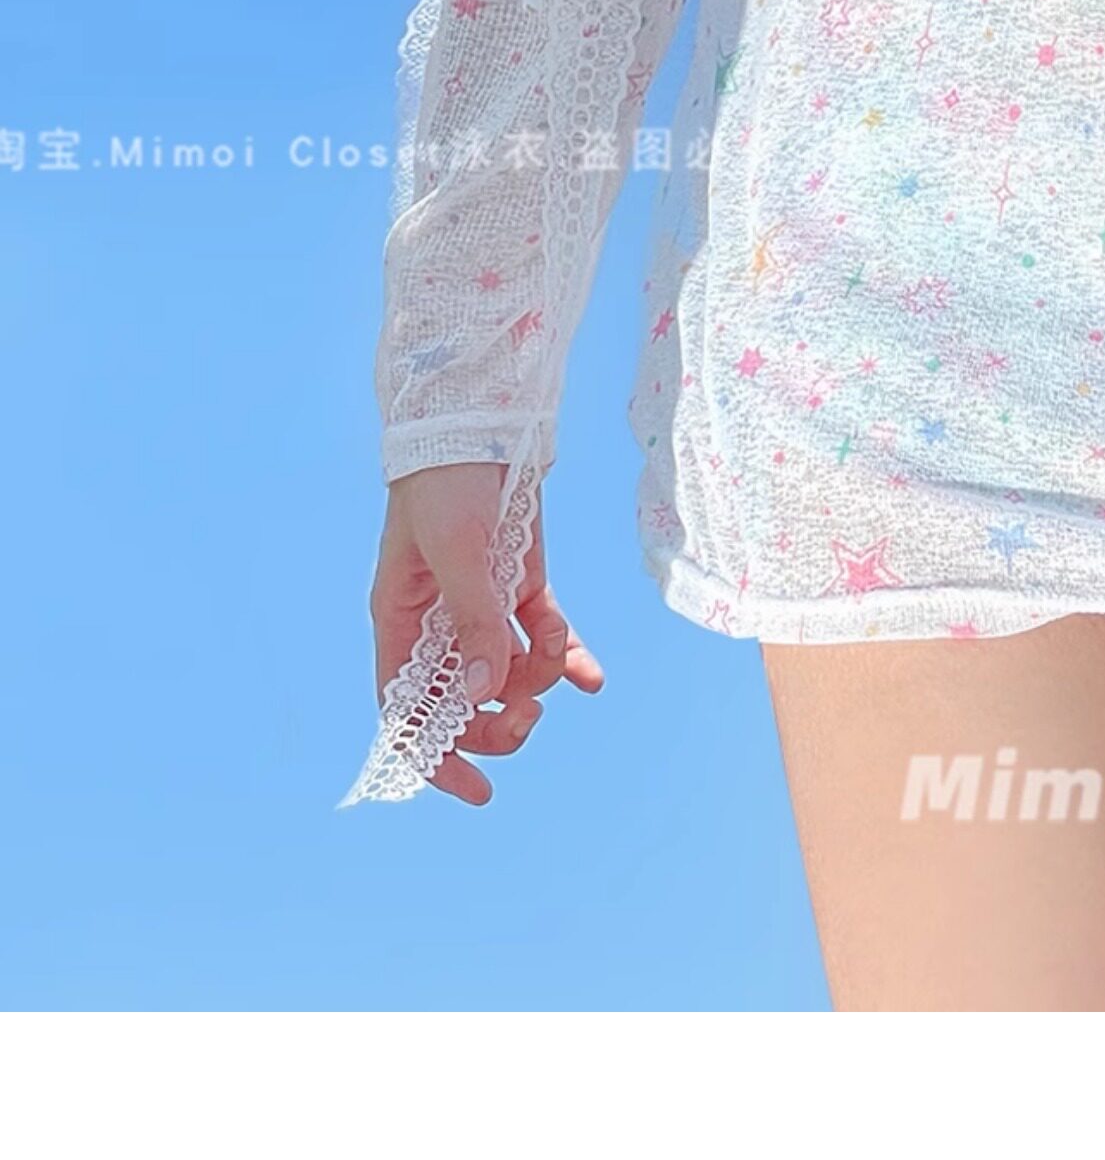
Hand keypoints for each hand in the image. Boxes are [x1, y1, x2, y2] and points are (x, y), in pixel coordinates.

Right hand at [370, 463, 603, 802]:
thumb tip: (484, 693)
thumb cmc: (448, 485)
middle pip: (464, 702)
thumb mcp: (458, 554)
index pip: (407, 712)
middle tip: (532, 721)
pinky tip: (592, 679)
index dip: (435, 757)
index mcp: (402, 624)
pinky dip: (566, 655)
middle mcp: (439, 624)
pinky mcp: (522, 582)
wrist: (479, 424)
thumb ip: (473, 622)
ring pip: (509, 671)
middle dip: (499, 722)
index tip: (476, 790)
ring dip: (537, 679)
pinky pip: (542, 634)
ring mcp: (482, 604)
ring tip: (558, 658)